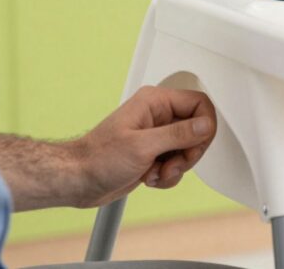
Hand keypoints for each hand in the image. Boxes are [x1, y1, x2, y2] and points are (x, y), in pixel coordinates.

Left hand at [73, 86, 215, 207]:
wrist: (77, 181)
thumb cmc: (97, 158)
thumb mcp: (143, 146)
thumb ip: (178, 134)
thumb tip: (206, 125)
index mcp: (156, 102)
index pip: (198, 103)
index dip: (204, 125)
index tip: (196, 145)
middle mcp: (158, 116)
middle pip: (197, 129)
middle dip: (188, 152)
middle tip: (173, 164)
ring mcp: (156, 135)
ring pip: (188, 149)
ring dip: (177, 167)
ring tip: (156, 173)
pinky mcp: (154, 153)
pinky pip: (177, 163)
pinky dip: (168, 175)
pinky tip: (150, 177)